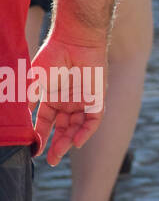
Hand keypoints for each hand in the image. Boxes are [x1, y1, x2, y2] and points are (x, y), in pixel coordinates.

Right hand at [30, 32, 107, 165]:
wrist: (75, 40)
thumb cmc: (53, 56)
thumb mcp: (34, 82)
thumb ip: (27, 101)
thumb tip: (17, 121)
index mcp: (52, 98)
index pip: (45, 123)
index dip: (39, 136)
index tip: (32, 150)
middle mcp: (68, 102)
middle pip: (62, 129)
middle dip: (56, 145)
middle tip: (49, 160)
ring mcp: (83, 100)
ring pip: (77, 127)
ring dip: (69, 141)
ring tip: (58, 154)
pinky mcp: (97, 98)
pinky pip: (94, 119)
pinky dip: (86, 131)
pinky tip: (76, 142)